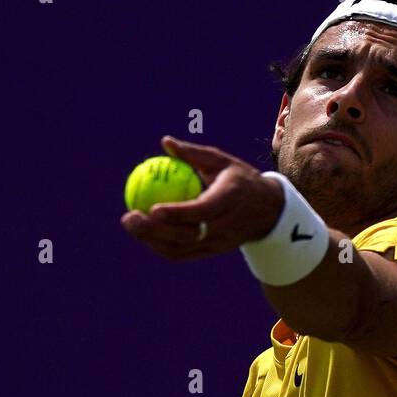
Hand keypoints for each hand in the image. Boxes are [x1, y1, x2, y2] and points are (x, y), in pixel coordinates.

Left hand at [120, 135, 285, 261]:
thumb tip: (165, 142)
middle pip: (187, 235)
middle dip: (155, 230)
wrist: (266, 211)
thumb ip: (193, 154)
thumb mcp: (221, 161)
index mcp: (229, 200)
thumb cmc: (239, 179)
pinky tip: (142, 233)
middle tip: (130, 216)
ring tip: (130, 224)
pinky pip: (182, 253)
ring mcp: (218, 243)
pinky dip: (160, 246)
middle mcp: (224, 226)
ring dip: (152, 240)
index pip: (202, 212)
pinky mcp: (211, 251)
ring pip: (181, 248)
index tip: (152, 209)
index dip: (177, 214)